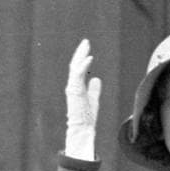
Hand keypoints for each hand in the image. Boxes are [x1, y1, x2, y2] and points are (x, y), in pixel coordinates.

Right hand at [65, 39, 101, 159]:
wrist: (82, 129)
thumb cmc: (87, 117)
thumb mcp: (93, 100)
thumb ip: (94, 89)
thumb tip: (97, 78)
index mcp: (76, 87)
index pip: (78, 69)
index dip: (82, 58)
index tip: (87, 48)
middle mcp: (72, 86)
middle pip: (75, 65)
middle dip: (80, 52)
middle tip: (86, 41)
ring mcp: (72, 88)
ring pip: (75, 67)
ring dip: (80, 55)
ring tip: (86, 45)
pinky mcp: (75, 91)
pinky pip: (78, 75)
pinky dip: (83, 65)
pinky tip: (89, 57)